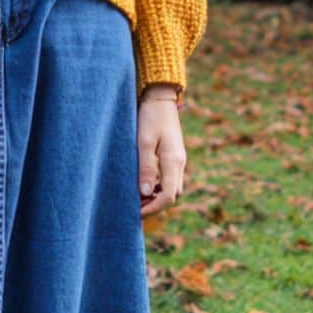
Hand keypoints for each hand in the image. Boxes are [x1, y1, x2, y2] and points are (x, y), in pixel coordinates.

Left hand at [138, 94, 185, 217]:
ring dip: (157, 196)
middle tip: (133, 208)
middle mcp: (179, 163)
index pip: (169, 196)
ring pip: (172, 187)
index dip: (153, 209)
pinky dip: (158, 186)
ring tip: (136, 199)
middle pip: (172, 195)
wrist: (159, 99)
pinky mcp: (173, 156)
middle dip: (155, 205)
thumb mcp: (144, 142)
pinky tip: (143, 184)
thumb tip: (145, 193)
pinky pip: (169, 178)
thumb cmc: (149, 117)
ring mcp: (178, 160)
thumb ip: (146, 167)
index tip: (136, 213)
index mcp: (174, 161)